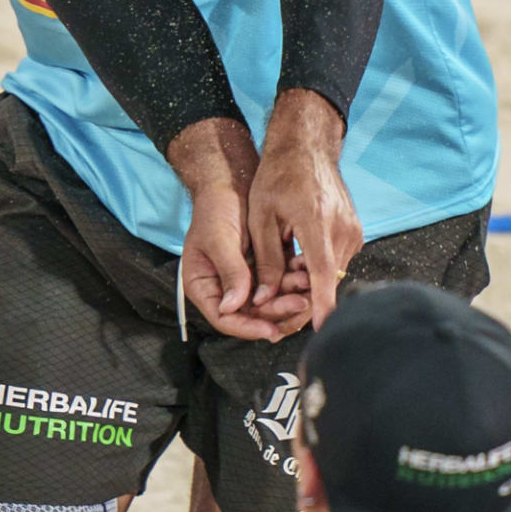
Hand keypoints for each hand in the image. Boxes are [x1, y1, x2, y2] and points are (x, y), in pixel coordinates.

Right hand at [165, 117, 292, 340]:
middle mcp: (223, 288)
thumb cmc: (216, 207)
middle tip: (300, 302)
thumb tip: (231, 307)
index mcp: (203, 285)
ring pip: (269, 302)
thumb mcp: (219, 239)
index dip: (247, 327)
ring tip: (307, 284)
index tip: (270, 330)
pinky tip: (306, 273)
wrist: (231, 181)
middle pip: (250, 315)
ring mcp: (243, 280)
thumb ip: (229, 272)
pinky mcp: (262, 269)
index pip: (224, 318)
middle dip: (276, 311)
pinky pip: (279, 284)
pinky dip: (292, 281)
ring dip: (288, 296)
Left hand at [244, 91, 359, 334]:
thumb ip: (265, 260)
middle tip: (275, 319)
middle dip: (302, 301)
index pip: (323, 272)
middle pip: (327, 280)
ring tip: (280, 288)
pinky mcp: (355, 231)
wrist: (307, 147)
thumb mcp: (261, 217)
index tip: (324, 328)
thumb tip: (263, 298)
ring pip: (332, 274)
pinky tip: (296, 267)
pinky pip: (336, 261)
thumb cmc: (278, 177)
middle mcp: (342, 228)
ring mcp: (353, 230)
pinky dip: (317, 271)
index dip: (322, 302)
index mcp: (316, 222)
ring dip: (308, 285)